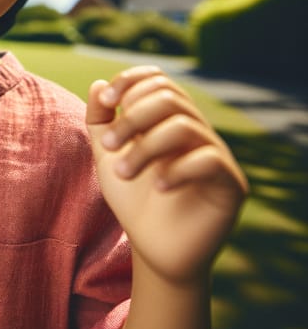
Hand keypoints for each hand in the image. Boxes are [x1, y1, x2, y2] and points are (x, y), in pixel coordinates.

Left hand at [86, 66, 247, 283]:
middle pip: (169, 97)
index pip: (158, 79)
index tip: (107, 101)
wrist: (152, 249)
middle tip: (108, 146)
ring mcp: (215, 154)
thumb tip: (97, 83)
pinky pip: (209, 160)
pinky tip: (157, 186)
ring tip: (123, 173)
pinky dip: (177, 169)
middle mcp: (195, 130)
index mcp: (168, 118)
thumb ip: (99, 119)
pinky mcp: (231, 184)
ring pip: (183, 126)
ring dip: (145, 147)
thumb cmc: (132, 198)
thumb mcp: (106, 155)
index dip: (131, 81)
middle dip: (132, 118)